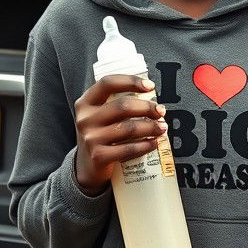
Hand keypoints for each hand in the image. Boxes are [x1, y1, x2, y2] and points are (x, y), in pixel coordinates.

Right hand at [74, 75, 166, 193]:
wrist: (87, 166)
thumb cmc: (101, 135)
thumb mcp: (101, 116)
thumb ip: (117, 104)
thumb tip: (151, 98)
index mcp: (85, 103)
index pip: (107, 83)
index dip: (131, 81)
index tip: (150, 86)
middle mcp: (85, 119)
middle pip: (123, 106)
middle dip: (147, 107)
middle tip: (161, 111)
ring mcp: (91, 138)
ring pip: (129, 128)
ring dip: (151, 127)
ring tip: (162, 128)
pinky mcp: (99, 156)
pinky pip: (129, 149)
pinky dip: (146, 145)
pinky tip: (154, 143)